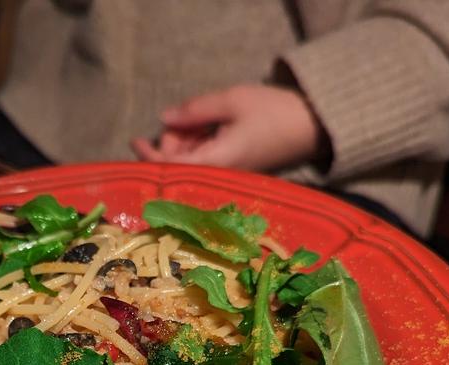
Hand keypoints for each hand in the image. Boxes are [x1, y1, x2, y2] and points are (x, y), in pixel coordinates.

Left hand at [132, 84, 328, 171]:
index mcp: (216, 162)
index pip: (171, 167)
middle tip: (187, 118)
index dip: (150, 156)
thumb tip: (162, 118)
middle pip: (177, 166)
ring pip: (190, 166)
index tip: (136, 140)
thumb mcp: (232, 101)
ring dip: (186, 144)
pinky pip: (204, 166)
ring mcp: (225, 179)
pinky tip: (208, 131)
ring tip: (202, 121)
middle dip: (172, 142)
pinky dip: (198, 148)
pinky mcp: (232, 175)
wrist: (312, 127)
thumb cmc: (274, 112)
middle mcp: (218, 178)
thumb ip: (194, 111)